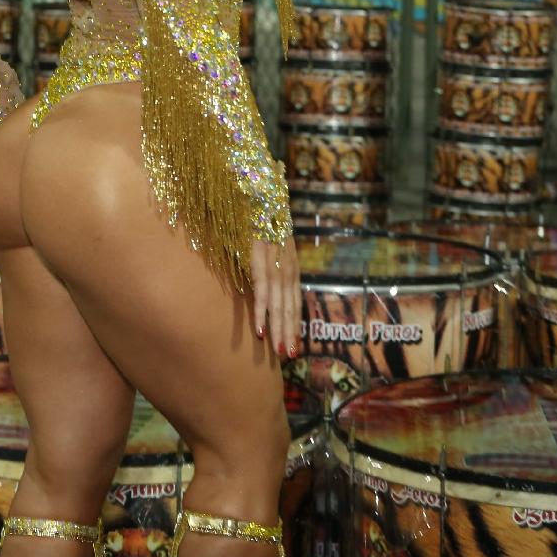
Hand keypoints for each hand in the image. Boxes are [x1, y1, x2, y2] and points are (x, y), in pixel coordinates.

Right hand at [251, 235, 302, 359]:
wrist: (262, 200)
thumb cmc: (264, 224)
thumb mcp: (273, 249)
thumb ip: (271, 268)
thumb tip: (266, 288)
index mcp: (291, 270)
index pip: (296, 303)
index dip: (295, 324)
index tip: (295, 343)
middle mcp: (288, 272)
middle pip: (290, 309)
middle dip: (290, 333)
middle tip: (290, 355)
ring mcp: (275, 268)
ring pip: (279, 306)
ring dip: (279, 330)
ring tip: (280, 350)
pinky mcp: (261, 263)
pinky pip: (261, 294)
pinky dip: (262, 313)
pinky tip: (260, 330)